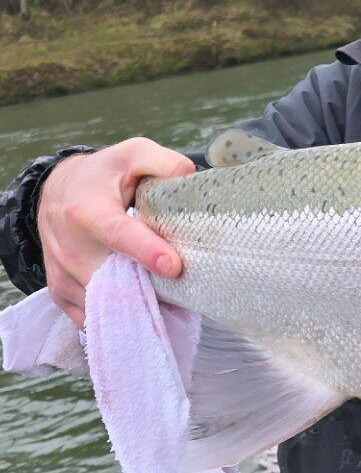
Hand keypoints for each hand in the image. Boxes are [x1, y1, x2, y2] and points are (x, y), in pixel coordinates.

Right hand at [37, 137, 193, 325]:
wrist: (57, 193)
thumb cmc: (104, 175)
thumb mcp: (132, 155)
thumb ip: (162, 163)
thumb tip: (190, 176)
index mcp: (89, 211)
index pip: (118, 234)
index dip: (146, 251)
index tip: (174, 266)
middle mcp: (70, 247)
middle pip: (115, 278)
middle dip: (151, 287)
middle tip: (186, 287)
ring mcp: (64, 274)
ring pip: (107, 303)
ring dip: (140, 305)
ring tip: (170, 297)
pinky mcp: (62, 293)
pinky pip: (94, 317)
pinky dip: (121, 316)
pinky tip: (144, 305)